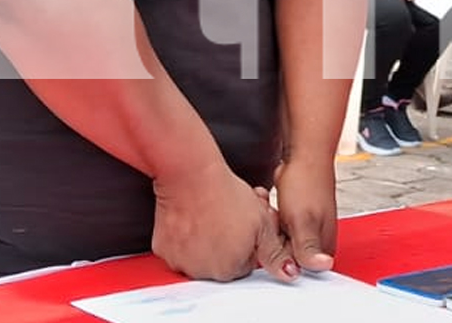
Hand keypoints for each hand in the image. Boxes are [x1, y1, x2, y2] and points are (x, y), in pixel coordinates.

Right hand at [151, 163, 280, 281]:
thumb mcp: (263, 223)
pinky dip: (185, 237)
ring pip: (200, 256)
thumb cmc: (227, 195)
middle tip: (229, 217)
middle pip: (222, 263)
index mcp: (231, 269)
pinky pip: (178, 249)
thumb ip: (275, 254)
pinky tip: (192, 217)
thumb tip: (288, 274)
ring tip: (211, 214)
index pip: (246, 264)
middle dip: (229, 243)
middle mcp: (204, 272)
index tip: (246, 224)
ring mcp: (181, 262)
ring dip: (207, 241)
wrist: (191, 176)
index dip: (249, 241)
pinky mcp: (163, 251)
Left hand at [265, 157, 337, 280]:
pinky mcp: (295, 218)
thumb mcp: (303, 221)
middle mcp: (317, 240)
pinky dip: (269, 219)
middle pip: (286, 256)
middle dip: (272, 242)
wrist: (304, 154)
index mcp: (324, 246)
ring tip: (272, 210)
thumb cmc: (308, 183)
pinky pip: (276, 228)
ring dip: (269, 228)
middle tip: (273, 221)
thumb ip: (308, 248)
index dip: (281, 258)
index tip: (275, 240)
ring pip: (278, 242)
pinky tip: (268, 205)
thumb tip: (322, 267)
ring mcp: (305, 228)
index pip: (298, 269)